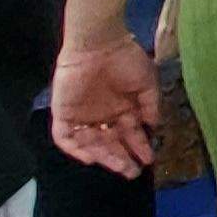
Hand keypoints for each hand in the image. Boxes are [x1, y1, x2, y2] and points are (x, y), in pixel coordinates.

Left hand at [50, 33, 159, 177]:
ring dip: (104, 157)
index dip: (138, 147)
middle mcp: (102, 115)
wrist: (99, 44)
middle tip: (133, 172)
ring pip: (90, 144)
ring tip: (119, 166)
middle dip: (122, 159)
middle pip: (110, 144)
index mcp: (122, 108)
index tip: (148, 160)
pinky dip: (75, 149)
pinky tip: (90, 158)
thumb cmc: (126, 60)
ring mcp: (82, 115)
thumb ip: (150, 106)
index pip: (129, 134)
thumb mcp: (147, 83)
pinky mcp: (63, 113)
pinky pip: (64, 137)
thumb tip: (153, 128)